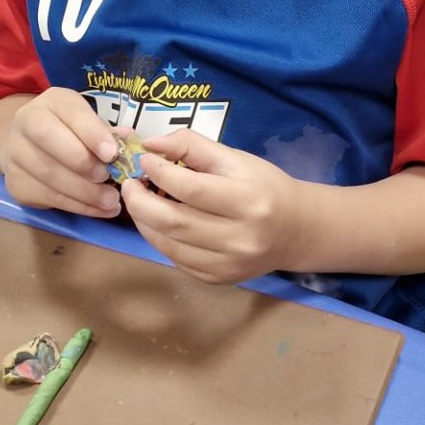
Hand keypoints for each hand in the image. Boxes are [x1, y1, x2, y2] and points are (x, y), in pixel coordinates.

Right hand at [0, 88, 120, 218]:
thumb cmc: (68, 132)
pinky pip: (46, 197)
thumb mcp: (87, 123)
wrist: (26, 145)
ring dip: (83, 191)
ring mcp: (15, 153)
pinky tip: (98, 210)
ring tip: (110, 201)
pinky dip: (76, 206)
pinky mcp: (15, 183)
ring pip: (47, 173)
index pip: (70, 112)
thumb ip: (106, 132)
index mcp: (52, 101)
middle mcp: (26, 121)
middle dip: (82, 162)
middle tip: (108, 178)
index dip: (91, 133)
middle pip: (48, 139)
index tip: (112, 154)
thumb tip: (127, 141)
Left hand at [119, 129, 305, 284]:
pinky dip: (159, 239)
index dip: (160, 173)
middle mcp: (240, 239)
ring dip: (144, 221)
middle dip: (140, 201)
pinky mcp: (217, 279)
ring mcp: (228, 265)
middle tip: (129, 184)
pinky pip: (175, 260)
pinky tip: (158, 222)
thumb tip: (150, 144)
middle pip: (174, 222)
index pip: (191, 189)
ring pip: (168, 245)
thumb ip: (192, 146)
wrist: (295, 231)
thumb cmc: (264, 186)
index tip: (144, 160)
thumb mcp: (235, 158)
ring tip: (139, 201)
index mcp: (249, 202)